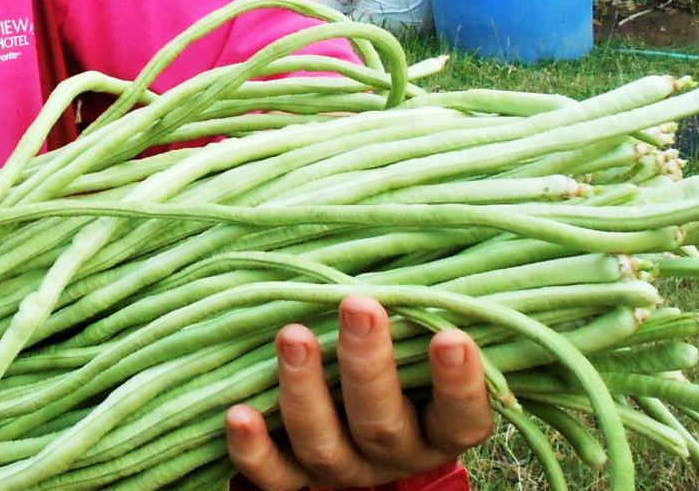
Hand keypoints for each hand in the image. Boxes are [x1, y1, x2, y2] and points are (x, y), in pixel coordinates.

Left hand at [225, 297, 491, 490]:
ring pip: (324, 446)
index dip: (460, 385)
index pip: (460, 418)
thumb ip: (418, 312)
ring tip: (293, 335)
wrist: (352, 429)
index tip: (452, 337)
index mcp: (435, 429)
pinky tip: (238, 414)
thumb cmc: (395, 363)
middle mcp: (391, 454)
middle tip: (358, 306)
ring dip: (305, 391)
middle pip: (381, 425)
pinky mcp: (292, 481)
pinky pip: (272, 477)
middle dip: (367, 365)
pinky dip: (253, 449)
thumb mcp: (415, 346)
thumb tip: (414, 233)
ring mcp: (341, 471)